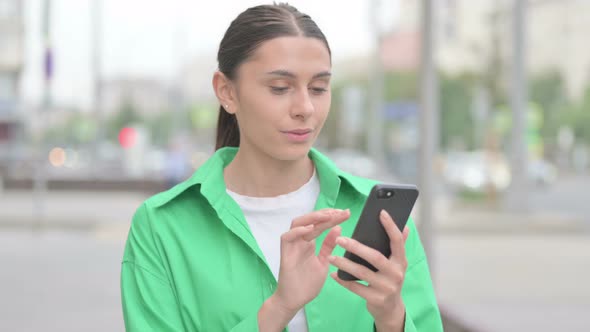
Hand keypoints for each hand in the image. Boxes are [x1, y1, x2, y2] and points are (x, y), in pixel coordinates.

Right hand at [273, 208, 350, 313]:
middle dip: (325, 214)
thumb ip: (328, 246)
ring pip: (297, 224)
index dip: (332, 218)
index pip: (320, 225)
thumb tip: (338, 228)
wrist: (295, 301)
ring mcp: (292, 246)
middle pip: (310, 220)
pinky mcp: (285, 254)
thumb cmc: (307, 283)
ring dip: (312, 218)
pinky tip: (310, 228)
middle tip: (341, 212)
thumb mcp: (324, 262)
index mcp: (308, 242)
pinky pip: (287, 237)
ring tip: (328, 216)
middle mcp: (299, 241)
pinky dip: (297, 231)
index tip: (346, 213)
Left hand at [328, 210, 409, 331]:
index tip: (381, 212)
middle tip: (339, 239)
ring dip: (344, 264)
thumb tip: (405, 226)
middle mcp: (396, 274)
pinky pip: (355, 287)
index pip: (397, 241)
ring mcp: (386, 288)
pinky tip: (333, 274)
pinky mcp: (375, 299)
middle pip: (375, 257)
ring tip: (331, 257)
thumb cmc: (390, 281)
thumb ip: (399, 246)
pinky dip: (343, 280)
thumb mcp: (397, 265)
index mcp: (401, 262)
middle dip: (356, 247)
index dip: (390, 226)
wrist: (390, 310)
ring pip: (362, 272)